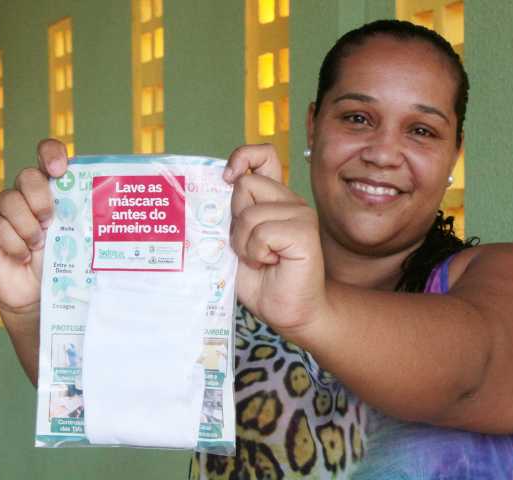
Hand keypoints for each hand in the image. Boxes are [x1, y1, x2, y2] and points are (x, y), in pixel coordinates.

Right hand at [0, 139, 68, 318]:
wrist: (39, 296)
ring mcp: (2, 211)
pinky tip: (23, 256)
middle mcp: (25, 195)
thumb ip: (85, 219)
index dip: (50, 154)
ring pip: (9, 200)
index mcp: (50, 190)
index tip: (59, 168)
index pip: (46, 155)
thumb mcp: (78, 238)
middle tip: (51, 221)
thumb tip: (114, 211)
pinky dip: (14, 243)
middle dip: (40, 198)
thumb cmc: (61, 264)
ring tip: (39, 245)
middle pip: (27, 176)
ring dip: (28, 226)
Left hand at [226, 144, 327, 338]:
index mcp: (275, 199)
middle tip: (248, 247)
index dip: (243, 157)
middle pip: (245, 185)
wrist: (290, 311)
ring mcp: (300, 214)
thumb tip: (207, 198)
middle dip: (235, 220)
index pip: (263, 156)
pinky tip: (270, 263)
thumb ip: (231, 217)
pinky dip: (256, 253)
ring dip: (244, 244)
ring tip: (260, 260)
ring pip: (249, 213)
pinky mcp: (305, 232)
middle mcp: (290, 201)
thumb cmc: (263, 281)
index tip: (227, 177)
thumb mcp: (237, 243)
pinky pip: (261, 232)